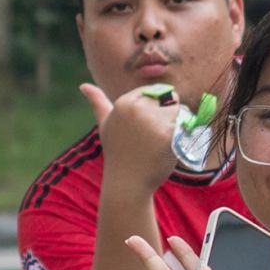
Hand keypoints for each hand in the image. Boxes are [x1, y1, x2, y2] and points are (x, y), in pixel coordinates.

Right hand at [84, 78, 190, 196]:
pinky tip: (166, 148)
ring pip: (179, 111)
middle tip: (152, 137)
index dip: (155, 108)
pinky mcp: (168, 133)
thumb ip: (97, 102)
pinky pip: (185, 125)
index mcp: (123, 103)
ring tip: (159, 142)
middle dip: (167, 115)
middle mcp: (137, 108)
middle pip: (169, 98)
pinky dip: (182, 136)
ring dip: (176, 124)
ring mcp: (153, 120)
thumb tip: (83, 85)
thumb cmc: (117, 153)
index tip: (144, 128)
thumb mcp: (105, 125)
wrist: (127, 183)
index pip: (154, 91)